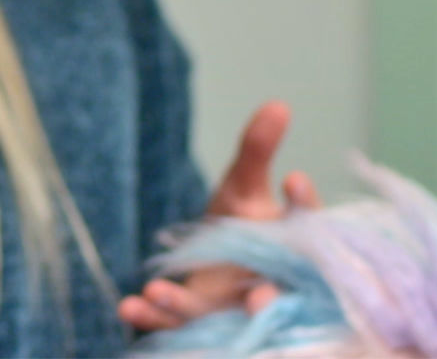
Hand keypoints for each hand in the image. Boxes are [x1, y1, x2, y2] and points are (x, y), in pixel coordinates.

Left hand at [117, 101, 321, 333]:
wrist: (214, 268)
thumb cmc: (240, 224)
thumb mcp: (244, 186)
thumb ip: (258, 151)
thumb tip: (277, 104)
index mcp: (293, 251)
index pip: (309, 230)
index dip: (305, 206)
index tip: (295, 180)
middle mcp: (272, 288)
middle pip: (276, 297)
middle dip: (266, 298)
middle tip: (256, 299)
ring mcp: (232, 314)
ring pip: (218, 319)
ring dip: (187, 309)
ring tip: (156, 292)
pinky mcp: (199, 329)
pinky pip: (176, 330)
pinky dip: (152, 319)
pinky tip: (126, 305)